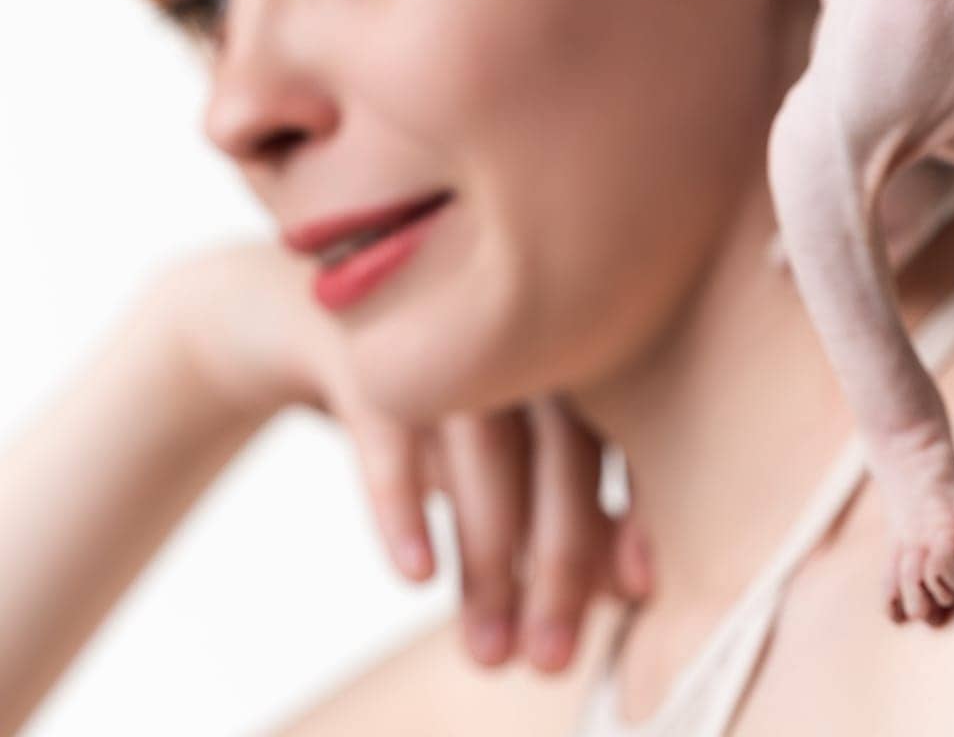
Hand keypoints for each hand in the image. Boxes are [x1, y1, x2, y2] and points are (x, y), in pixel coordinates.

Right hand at [152, 240, 652, 670]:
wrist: (293, 310)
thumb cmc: (433, 389)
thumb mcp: (493, 436)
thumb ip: (563, 496)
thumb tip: (628, 586)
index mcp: (572, 323)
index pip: (625, 418)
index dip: (638, 499)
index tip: (641, 588)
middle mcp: (520, 311)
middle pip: (561, 441)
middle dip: (561, 558)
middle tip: (552, 661)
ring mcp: (444, 314)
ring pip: (484, 445)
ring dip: (489, 556)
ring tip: (489, 655)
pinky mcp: (363, 334)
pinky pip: (390, 426)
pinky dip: (404, 503)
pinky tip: (416, 576)